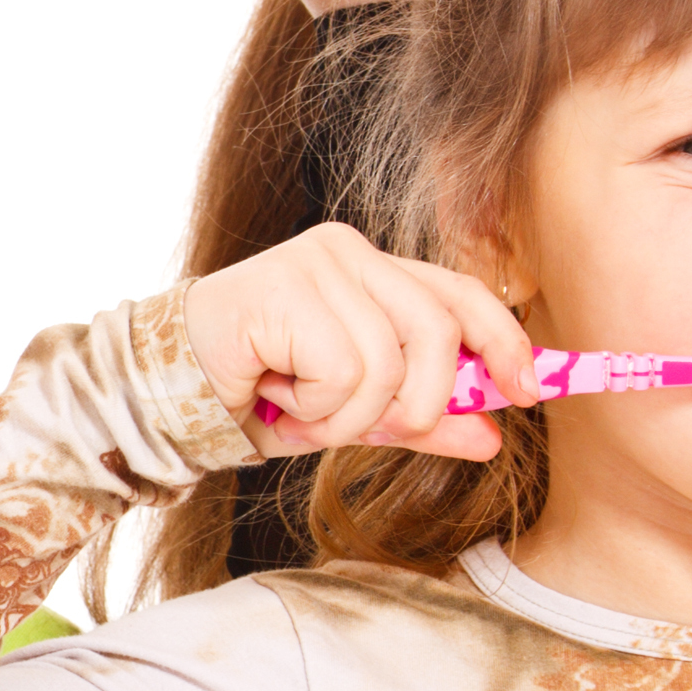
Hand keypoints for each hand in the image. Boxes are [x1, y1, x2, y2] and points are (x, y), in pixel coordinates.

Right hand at [186, 222, 527, 462]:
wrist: (164, 393)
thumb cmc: (254, 396)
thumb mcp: (353, 415)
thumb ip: (420, 419)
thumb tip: (492, 438)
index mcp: (372, 270)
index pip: (461, 294)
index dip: (503, 341)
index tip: (527, 391)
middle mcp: (349, 252)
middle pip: (438, 329)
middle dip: (419, 403)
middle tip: (371, 431)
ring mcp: (317, 263)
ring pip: (389, 361)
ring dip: (349, 415)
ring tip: (303, 412)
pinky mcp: (287, 287)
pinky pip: (344, 369)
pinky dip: (317, 407)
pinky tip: (278, 395)